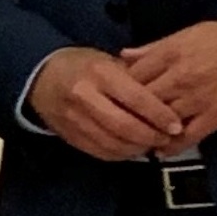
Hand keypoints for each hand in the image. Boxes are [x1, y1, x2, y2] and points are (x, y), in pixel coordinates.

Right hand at [28, 45, 183, 161]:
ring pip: (113, 143)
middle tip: (167, 138)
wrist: (40, 77)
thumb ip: (136, 78)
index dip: (159, 115)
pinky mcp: (68, 135)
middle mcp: (84, 96)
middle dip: (151, 136)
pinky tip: (131, 149)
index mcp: (99, 73)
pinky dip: (120, 155)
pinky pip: (100, 152)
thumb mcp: (109, 61)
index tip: (176, 125)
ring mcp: (73, 118)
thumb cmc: (84, 66)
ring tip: (151, 144)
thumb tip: (169, 99)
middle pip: (124, 126)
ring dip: (137, 149)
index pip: (135, 98)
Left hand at [121, 21, 216, 151]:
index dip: (122, 87)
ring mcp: (196, 100)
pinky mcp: (213, 117)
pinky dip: (171, 146)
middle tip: (122, 120)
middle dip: (131, 111)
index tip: (118, 95)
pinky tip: (161, 150)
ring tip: (139, 137)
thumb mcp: (188, 33)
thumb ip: (154, 48)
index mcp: (170, 54)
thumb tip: (124, 55)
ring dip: (148, 130)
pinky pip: (186, 137)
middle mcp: (179, 78)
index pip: (133, 75)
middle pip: (142, 100)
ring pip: (160, 120)